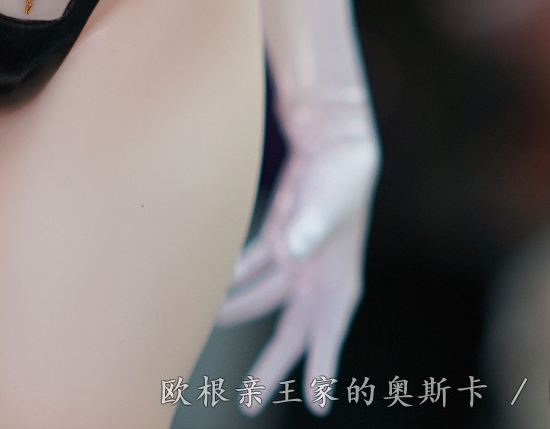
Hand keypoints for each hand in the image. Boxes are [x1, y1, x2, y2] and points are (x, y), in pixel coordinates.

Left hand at [218, 109, 378, 416]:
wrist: (332, 146)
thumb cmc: (340, 178)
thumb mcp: (330, 203)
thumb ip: (310, 229)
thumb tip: (289, 251)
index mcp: (340, 284)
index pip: (330, 335)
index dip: (322, 369)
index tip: (317, 403)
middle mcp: (316, 283)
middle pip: (290, 334)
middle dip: (270, 369)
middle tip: (248, 403)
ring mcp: (295, 265)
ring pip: (261, 301)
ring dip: (236, 312)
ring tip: (209, 323)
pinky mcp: (277, 243)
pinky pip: (251, 269)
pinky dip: (234, 278)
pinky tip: (211, 287)